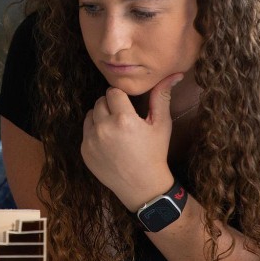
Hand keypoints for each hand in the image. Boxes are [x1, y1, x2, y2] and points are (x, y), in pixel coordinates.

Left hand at [81, 73, 182, 209]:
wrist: (142, 186)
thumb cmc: (154, 153)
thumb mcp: (161, 124)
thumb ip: (162, 96)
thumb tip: (174, 74)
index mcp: (123, 119)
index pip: (113, 92)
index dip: (121, 99)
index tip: (129, 109)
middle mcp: (104, 128)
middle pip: (100, 101)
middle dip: (111, 107)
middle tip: (123, 120)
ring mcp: (92, 140)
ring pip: (91, 114)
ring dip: (101, 118)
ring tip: (116, 131)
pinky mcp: (85, 150)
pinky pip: (86, 131)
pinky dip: (95, 133)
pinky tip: (109, 143)